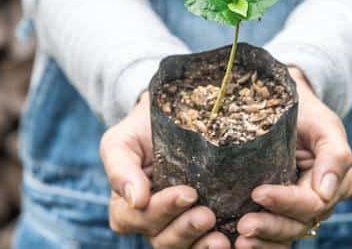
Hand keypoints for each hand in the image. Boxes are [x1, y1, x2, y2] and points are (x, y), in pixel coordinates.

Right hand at [100, 92, 229, 248]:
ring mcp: (178, 224)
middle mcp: (151, 221)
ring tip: (222, 239)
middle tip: (208, 216)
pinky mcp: (204, 225)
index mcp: (127, 205)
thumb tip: (135, 200)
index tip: (188, 193)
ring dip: (201, 245)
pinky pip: (204, 244)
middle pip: (162, 239)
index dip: (161, 210)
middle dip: (185, 229)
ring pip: (182, 247)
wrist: (174, 115)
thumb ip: (120, 168)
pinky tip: (231, 241)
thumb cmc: (143, 129)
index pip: (137, 218)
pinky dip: (214, 245)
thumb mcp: (123, 141)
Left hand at [235, 67, 351, 248]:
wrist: (289, 107)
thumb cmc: (307, 112)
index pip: (311, 203)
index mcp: (336, 183)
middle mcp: (322, 201)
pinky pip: (276, 235)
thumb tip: (327, 193)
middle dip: (271, 226)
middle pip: (298, 224)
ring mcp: (301, 209)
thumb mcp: (324, 124)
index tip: (258, 193)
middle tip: (243, 226)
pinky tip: (240, 243)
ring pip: (286, 233)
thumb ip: (334, 154)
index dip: (286, 202)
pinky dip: (261, 242)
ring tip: (239, 240)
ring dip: (263, 239)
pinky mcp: (281, 211)